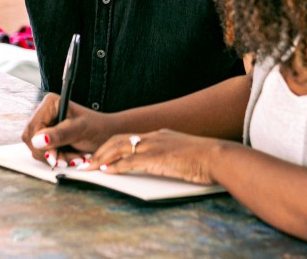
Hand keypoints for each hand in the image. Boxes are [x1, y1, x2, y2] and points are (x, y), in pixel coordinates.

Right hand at [21, 93, 116, 167]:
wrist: (107, 135)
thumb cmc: (97, 128)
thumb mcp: (80, 130)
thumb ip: (59, 134)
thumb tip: (38, 140)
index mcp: (50, 103)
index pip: (33, 127)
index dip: (40, 144)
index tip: (54, 157)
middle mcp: (44, 113)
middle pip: (31, 139)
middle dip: (49, 153)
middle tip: (66, 161)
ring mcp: (44, 125)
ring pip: (36, 148)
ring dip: (55, 158)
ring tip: (74, 158)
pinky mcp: (47, 137)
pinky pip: (43, 153)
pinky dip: (56, 159)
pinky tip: (70, 157)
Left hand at [87, 129, 220, 185]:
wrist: (218, 157)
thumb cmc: (206, 159)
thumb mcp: (183, 153)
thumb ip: (169, 156)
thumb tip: (162, 165)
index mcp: (160, 135)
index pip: (129, 137)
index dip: (112, 146)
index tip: (101, 154)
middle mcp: (154, 137)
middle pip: (119, 139)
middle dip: (101, 150)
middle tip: (88, 161)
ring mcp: (155, 146)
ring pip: (120, 148)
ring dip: (102, 158)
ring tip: (90, 167)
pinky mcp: (157, 158)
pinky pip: (130, 161)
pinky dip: (116, 166)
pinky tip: (107, 172)